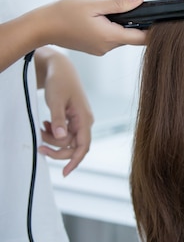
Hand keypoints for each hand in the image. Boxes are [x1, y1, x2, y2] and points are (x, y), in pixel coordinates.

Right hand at [1, 0, 146, 73]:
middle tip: (133, 6)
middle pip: (133, 37)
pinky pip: (111, 38)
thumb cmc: (62, 14)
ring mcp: (100, 49)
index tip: (161, 19)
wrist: (40, 27)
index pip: (143, 38)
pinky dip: (112, 27)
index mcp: (110, 37)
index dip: (154, 29)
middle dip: (136, 22)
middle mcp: (107, 47)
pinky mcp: (94, 47)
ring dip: (122, 24)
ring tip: (110, 10)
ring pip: (121, 37)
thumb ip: (119, 3)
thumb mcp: (93, 5)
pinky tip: (101, 17)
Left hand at [35, 47, 92, 175]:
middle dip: (56, 148)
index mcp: (84, 118)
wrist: (60, 69)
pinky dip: (53, 133)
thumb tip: (61, 138)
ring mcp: (79, 120)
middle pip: (73, 146)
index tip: (64, 173)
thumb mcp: (56, 101)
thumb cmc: (60, 82)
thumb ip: (58, 120)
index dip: (75, 161)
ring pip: (67, 140)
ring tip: (41, 127)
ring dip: (52, 139)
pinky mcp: (73, 118)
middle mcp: (85, 121)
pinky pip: (64, 133)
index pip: (83, 145)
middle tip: (39, 146)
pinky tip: (45, 124)